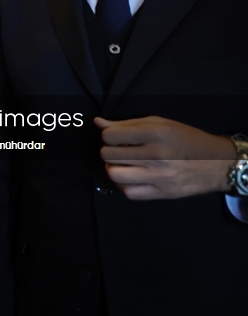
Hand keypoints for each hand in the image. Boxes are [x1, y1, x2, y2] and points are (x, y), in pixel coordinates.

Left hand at [97, 116, 235, 199]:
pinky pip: (128, 193)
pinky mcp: (162, 193)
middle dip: (110, 152)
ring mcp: (159, 176)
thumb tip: (98, 123)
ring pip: (114, 175)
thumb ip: (127, 124)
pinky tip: (132, 177)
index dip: (109, 135)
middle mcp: (156, 155)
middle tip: (121, 151)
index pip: (110, 136)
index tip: (118, 137)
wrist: (217, 163)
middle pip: (108, 155)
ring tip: (124, 164)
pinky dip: (125, 185)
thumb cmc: (185, 139)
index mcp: (156, 133)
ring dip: (114, 169)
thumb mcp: (160, 123)